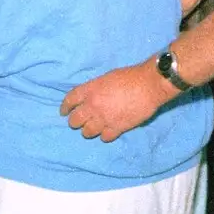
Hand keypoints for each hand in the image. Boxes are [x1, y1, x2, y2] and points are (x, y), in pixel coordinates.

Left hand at [61, 61, 175, 141]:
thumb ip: (96, 89)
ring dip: (89, 130)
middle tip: (79, 121)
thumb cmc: (130, 76)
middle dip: (75, 121)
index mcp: (90, 90)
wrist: (149, 85)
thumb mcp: (107, 77)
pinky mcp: (116, 128)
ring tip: (94, 128)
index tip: (64, 112)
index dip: (65, 107)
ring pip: (87, 132)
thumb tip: (93, 96)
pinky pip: (104, 137)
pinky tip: (108, 131)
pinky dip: (105, 135)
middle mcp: (93, 106)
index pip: (70, 100)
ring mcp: (104, 119)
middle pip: (75, 120)